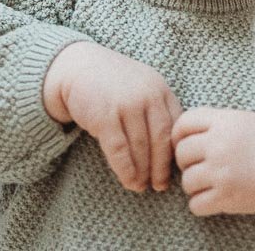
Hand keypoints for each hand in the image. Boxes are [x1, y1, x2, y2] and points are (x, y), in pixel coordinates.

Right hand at [42, 40, 183, 192]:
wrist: (78, 68)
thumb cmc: (113, 84)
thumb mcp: (142, 88)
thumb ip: (157, 110)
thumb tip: (171, 149)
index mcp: (160, 89)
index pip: (176, 125)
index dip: (176, 150)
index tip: (176, 169)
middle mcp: (147, 95)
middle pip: (161, 139)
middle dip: (162, 166)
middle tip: (161, 185)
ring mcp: (127, 105)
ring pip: (141, 147)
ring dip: (143, 171)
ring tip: (142, 187)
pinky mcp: (105, 116)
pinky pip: (119, 150)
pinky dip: (125, 169)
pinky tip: (128, 181)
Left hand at [171, 107, 254, 216]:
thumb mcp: (242, 120)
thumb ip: (213, 124)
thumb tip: (177, 138)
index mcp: (224, 121)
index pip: (183, 124)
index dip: (180, 135)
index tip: (189, 144)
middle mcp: (220, 144)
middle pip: (181, 153)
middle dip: (188, 162)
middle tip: (205, 166)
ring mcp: (222, 171)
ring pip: (186, 181)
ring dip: (196, 185)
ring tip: (214, 182)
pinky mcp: (227, 196)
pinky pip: (195, 204)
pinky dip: (203, 204)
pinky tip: (217, 196)